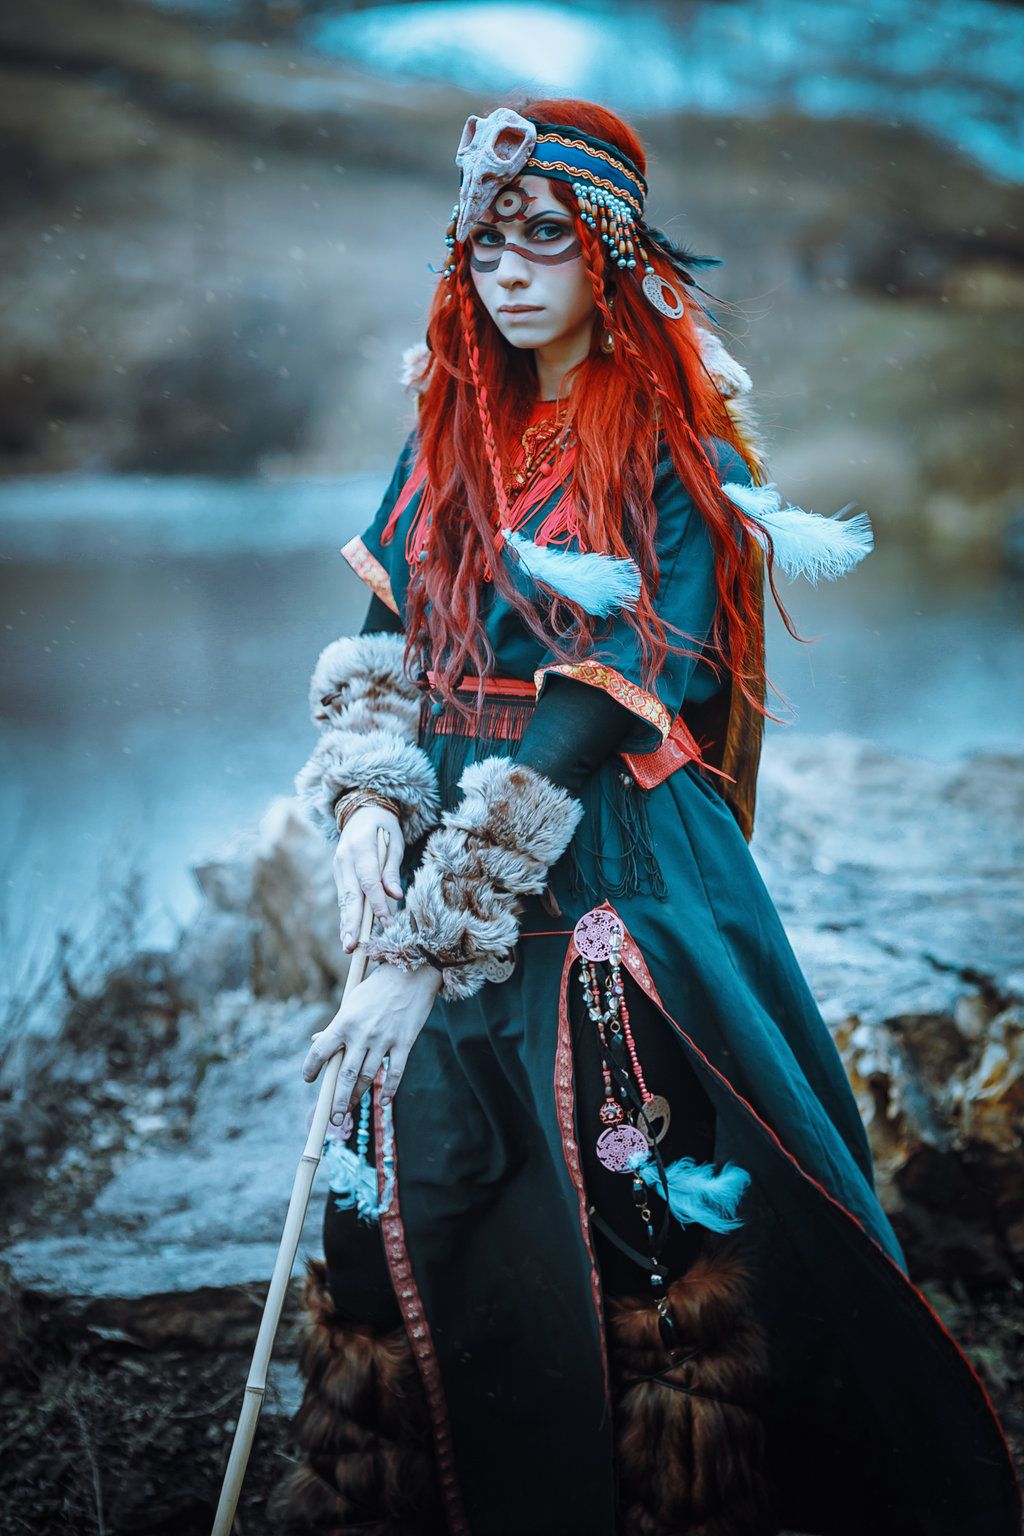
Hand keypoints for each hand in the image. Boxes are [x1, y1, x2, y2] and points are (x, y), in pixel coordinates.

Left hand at [302, 960, 441, 1114]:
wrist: (412, 973)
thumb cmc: (377, 987)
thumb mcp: (351, 1001)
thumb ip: (336, 1026)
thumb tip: (317, 1041)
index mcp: (344, 1022)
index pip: (320, 1051)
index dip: (311, 1069)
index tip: (309, 1080)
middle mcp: (362, 1034)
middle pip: (345, 1075)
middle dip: (336, 1100)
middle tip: (331, 1119)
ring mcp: (384, 1040)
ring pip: (367, 1077)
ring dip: (356, 1097)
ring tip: (348, 1110)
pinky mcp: (405, 1043)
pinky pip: (395, 1073)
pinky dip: (389, 1091)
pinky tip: (382, 1102)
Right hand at [334, 804, 404, 951]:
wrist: (361, 811)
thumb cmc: (384, 828)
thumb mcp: (394, 842)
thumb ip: (392, 869)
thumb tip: (394, 896)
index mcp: (361, 847)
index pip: (369, 881)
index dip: (377, 904)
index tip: (387, 924)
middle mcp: (344, 858)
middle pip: (350, 895)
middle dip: (352, 922)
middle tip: (352, 946)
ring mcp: (338, 866)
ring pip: (343, 899)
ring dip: (346, 924)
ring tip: (348, 947)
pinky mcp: (338, 874)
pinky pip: (343, 897)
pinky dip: (346, 916)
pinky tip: (348, 934)